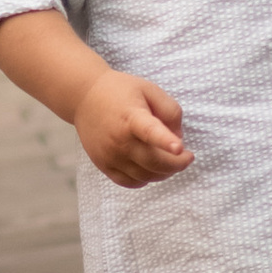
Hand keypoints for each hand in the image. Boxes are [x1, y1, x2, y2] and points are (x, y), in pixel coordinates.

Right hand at [72, 68, 190, 189]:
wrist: (84, 97)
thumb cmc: (121, 92)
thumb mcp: (150, 89)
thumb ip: (170, 111)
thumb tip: (178, 140)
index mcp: (132, 117)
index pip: (150, 131)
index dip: (166, 140)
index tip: (180, 148)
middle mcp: (119, 139)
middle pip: (154, 162)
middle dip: (178, 164)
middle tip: (188, 158)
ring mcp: (110, 155)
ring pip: (145, 176)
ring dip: (164, 173)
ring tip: (170, 161)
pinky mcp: (103, 165)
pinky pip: (130, 182)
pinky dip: (145, 179)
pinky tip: (151, 168)